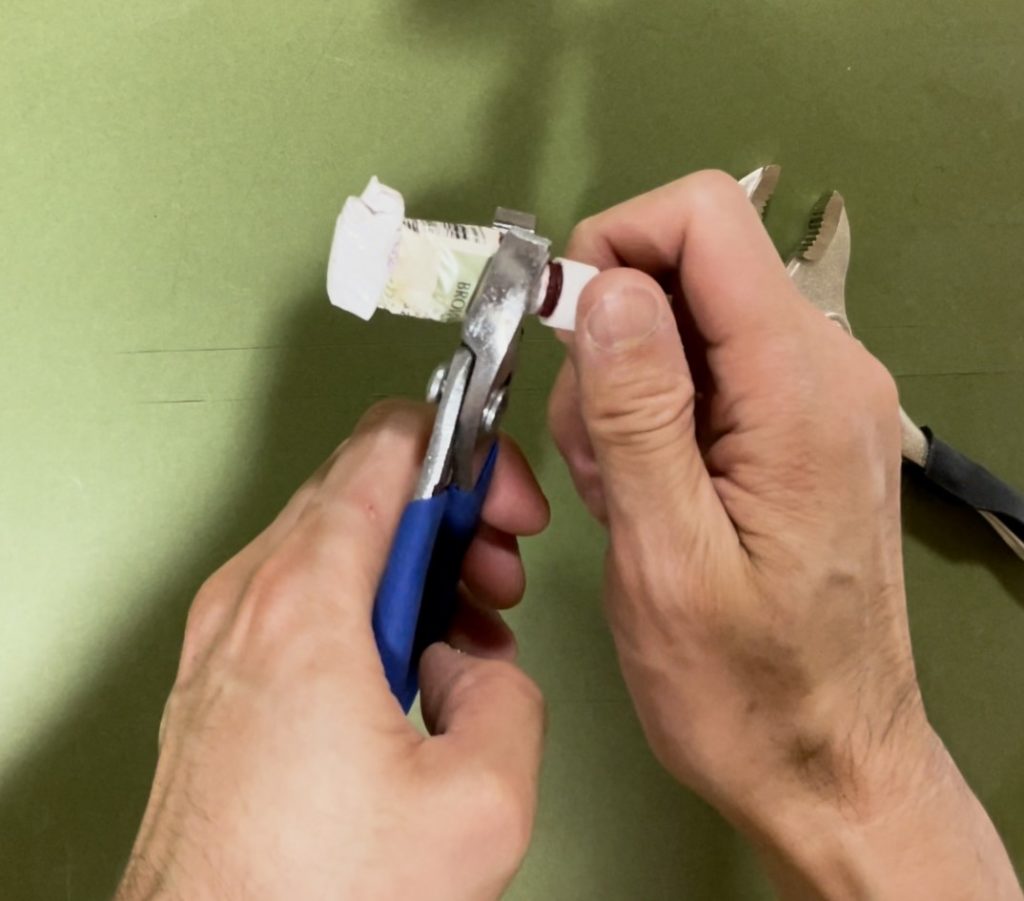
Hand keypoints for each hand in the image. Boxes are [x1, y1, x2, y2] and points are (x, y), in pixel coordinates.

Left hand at [117, 401, 548, 900]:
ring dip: (415, 566)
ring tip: (467, 633)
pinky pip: (306, 598)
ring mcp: (224, 638)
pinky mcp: (221, 677)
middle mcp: (248, 602)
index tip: (506, 504)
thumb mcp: (478, 802)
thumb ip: (510, 697)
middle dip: (451, 519)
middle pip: (364, 487)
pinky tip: (413, 668)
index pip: (389, 444)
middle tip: (497, 571)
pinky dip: (370, 606)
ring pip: (335, 541)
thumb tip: (483, 670)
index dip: (469, 456)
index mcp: (305, 602)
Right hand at [548, 171, 1020, 897]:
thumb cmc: (744, 687)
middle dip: (610, 343)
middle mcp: (825, 368)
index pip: (706, 219)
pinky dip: (653, 419)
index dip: (614, 245)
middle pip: (688, 268)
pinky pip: (704, 374)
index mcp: (800, 388)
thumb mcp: (667, 557)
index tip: (562, 330)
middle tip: (596, 457)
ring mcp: (816, 397)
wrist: (828, 764)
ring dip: (624, 393)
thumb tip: (606, 288)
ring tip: (624, 496)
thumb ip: (638, 414)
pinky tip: (649, 497)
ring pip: (683, 323)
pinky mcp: (797, 428)